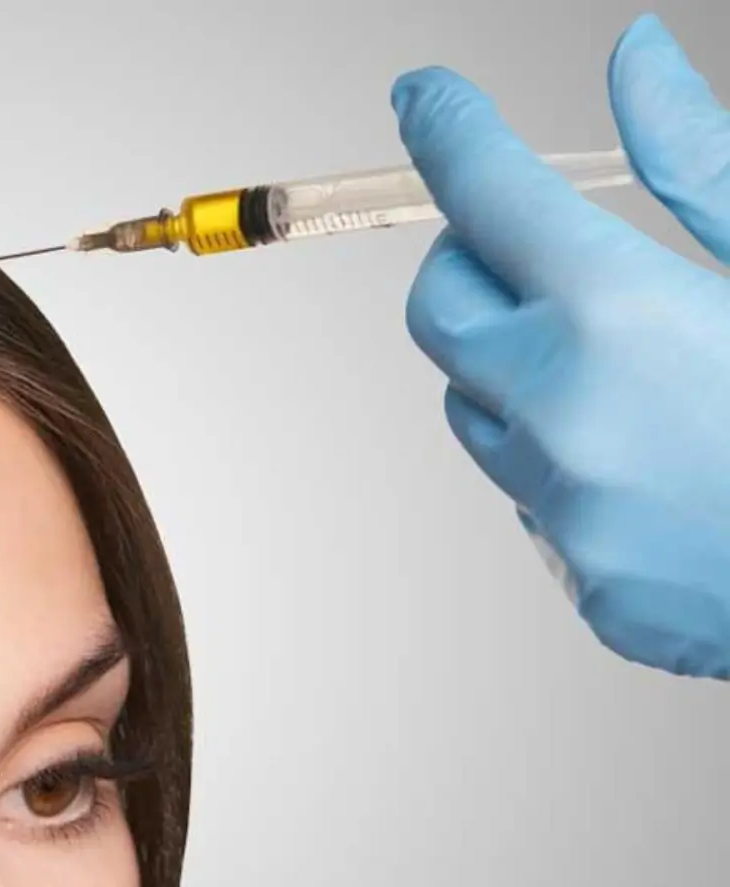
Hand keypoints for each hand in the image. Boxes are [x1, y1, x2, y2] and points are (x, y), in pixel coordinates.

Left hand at [394, 14, 729, 678]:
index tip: (425, 98)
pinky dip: (571, 459)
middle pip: (439, 307)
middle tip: (549, 246)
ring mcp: (571, 515)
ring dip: (519, 366)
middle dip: (476, 260)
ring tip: (642, 366)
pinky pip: (534, 498)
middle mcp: (565, 418)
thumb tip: (633, 61)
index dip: (445, 130)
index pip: (482, 193)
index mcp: (619, 316)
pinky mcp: (591, 586)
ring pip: (475, 408)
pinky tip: (674, 460)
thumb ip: (701, 164)